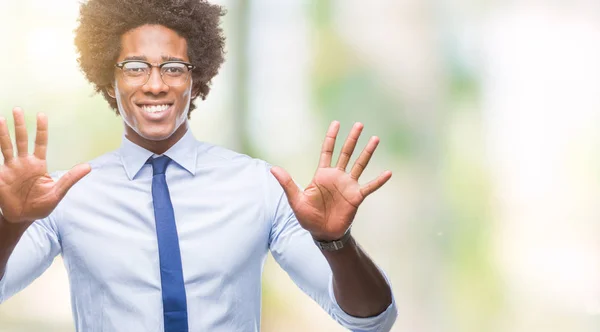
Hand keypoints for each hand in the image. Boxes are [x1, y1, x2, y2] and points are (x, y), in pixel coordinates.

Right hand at [0, 108, 90, 223]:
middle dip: (20, 125)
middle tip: (18, 109)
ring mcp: (10, 168)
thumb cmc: (41, 205)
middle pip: (21, 140)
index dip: (41, 130)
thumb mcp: (57, 192)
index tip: (42, 115)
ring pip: (6, 147)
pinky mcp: (0, 177)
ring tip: (1, 119)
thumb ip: (70, 179)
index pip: (40, 143)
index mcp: (38, 165)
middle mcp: (23, 163)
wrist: (23, 218)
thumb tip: (88, 167)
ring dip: (3, 133)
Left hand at [271, 121, 391, 240]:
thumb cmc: (308, 217)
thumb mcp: (295, 200)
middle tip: (359, 124)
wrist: (322, 234)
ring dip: (367, 152)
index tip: (336, 123)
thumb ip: (287, 183)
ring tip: (375, 139)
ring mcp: (348, 186)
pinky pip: (369, 187)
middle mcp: (337, 177)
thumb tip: (273, 168)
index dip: (331, 137)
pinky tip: (388, 173)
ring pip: (360, 165)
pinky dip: (378, 181)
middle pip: (346, 153)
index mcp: (322, 175)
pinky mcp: (356, 197)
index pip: (327, 151)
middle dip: (352, 138)